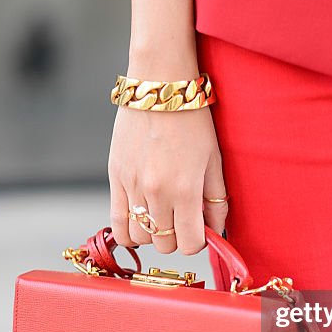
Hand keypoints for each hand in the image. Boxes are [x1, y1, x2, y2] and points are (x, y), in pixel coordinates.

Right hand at [108, 104, 227, 254]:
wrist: (159, 87)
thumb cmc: (192, 119)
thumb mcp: (214, 160)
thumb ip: (216, 199)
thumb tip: (216, 229)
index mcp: (185, 189)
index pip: (189, 244)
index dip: (197, 242)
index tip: (199, 230)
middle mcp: (156, 192)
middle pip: (164, 244)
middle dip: (176, 238)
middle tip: (182, 219)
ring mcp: (132, 186)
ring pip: (139, 238)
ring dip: (152, 234)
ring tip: (161, 216)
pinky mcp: (115, 177)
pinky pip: (116, 222)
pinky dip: (128, 230)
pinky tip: (140, 219)